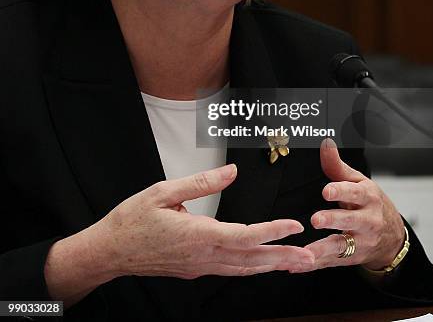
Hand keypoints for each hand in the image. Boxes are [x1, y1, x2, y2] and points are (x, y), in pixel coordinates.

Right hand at [97, 164, 314, 278]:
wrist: (110, 251)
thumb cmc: (133, 219)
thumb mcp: (163, 192)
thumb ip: (200, 182)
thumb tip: (231, 172)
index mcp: (198, 234)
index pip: (245, 235)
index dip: (273, 232)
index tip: (295, 226)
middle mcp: (203, 256)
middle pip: (252, 260)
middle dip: (284, 258)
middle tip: (312, 258)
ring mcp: (199, 267)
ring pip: (243, 270)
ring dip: (272, 267)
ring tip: (296, 265)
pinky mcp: (194, 270)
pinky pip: (230, 271)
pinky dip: (252, 268)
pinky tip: (262, 265)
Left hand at [303, 139, 404, 270]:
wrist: (392, 236)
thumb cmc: (369, 203)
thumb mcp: (357, 182)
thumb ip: (337, 166)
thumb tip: (325, 143)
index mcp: (367, 198)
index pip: (355, 194)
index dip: (341, 191)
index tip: (326, 191)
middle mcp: (367, 221)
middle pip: (349, 221)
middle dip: (333, 221)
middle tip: (316, 220)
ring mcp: (360, 242)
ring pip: (341, 247)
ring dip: (323, 250)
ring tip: (306, 252)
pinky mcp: (351, 257)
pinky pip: (331, 262)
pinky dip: (314, 265)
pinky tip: (297, 266)